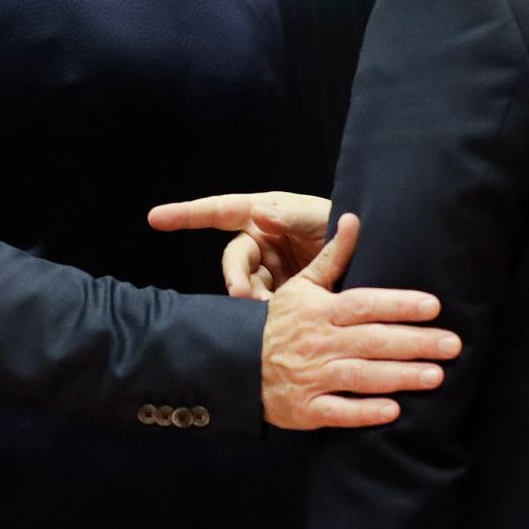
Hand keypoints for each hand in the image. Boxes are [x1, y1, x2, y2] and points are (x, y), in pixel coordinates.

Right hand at [149, 190, 333, 299]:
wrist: (373, 261)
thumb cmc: (344, 225)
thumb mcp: (321, 218)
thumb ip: (291, 216)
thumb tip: (258, 213)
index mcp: (264, 213)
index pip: (218, 211)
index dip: (187, 214)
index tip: (155, 218)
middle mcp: (262, 238)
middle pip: (233, 259)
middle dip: (235, 277)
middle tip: (242, 295)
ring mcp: (269, 265)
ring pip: (245, 285)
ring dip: (252, 298)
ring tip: (269, 310)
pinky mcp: (281, 290)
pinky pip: (261, 301)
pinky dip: (266, 310)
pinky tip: (277, 317)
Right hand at [259, 213, 454, 429]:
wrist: (238, 365)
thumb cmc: (279, 322)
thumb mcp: (302, 285)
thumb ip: (333, 256)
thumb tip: (353, 218)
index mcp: (321, 311)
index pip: (365, 304)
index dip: (399, 304)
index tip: (434, 306)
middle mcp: (319, 343)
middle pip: (372, 341)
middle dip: (414, 343)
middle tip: (453, 345)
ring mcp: (312, 377)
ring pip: (361, 376)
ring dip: (399, 377)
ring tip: (437, 376)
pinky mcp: (306, 408)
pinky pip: (339, 412)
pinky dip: (365, 412)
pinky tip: (394, 411)